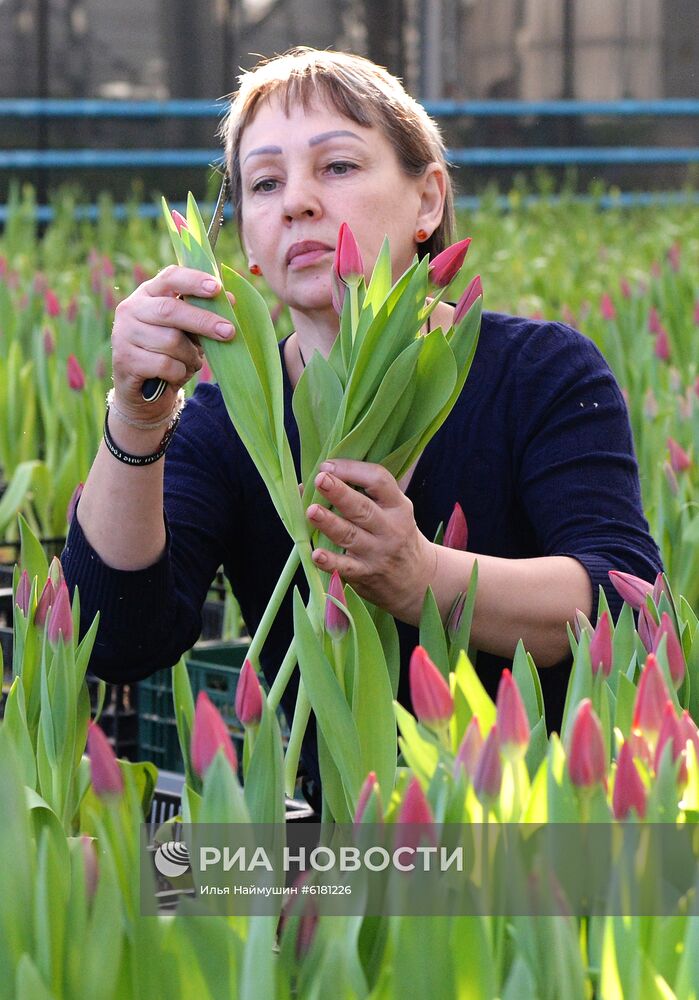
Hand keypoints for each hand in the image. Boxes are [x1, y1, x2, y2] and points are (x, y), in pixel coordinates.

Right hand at [111, 265, 235, 417]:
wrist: (143, 392)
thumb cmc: (169, 353)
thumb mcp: (185, 330)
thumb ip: (202, 314)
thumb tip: (230, 300)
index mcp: (148, 293)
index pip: (169, 278)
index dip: (193, 280)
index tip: (217, 288)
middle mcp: (131, 309)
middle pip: (170, 310)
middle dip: (203, 321)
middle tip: (229, 331)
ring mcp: (124, 334)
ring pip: (171, 341)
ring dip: (190, 355)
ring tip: (190, 361)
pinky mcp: (125, 360)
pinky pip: (165, 364)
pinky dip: (179, 372)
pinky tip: (175, 374)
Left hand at [307, 459, 437, 623]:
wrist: (418, 580)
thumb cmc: (396, 536)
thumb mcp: (394, 511)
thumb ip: (364, 494)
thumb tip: (314, 479)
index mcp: (398, 506)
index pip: (379, 480)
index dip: (354, 470)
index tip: (328, 465)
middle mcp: (390, 528)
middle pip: (363, 508)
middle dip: (340, 492)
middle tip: (320, 479)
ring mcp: (378, 553)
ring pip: (351, 536)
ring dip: (330, 523)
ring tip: (311, 511)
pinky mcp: (366, 574)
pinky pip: (346, 568)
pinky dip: (331, 562)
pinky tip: (316, 555)